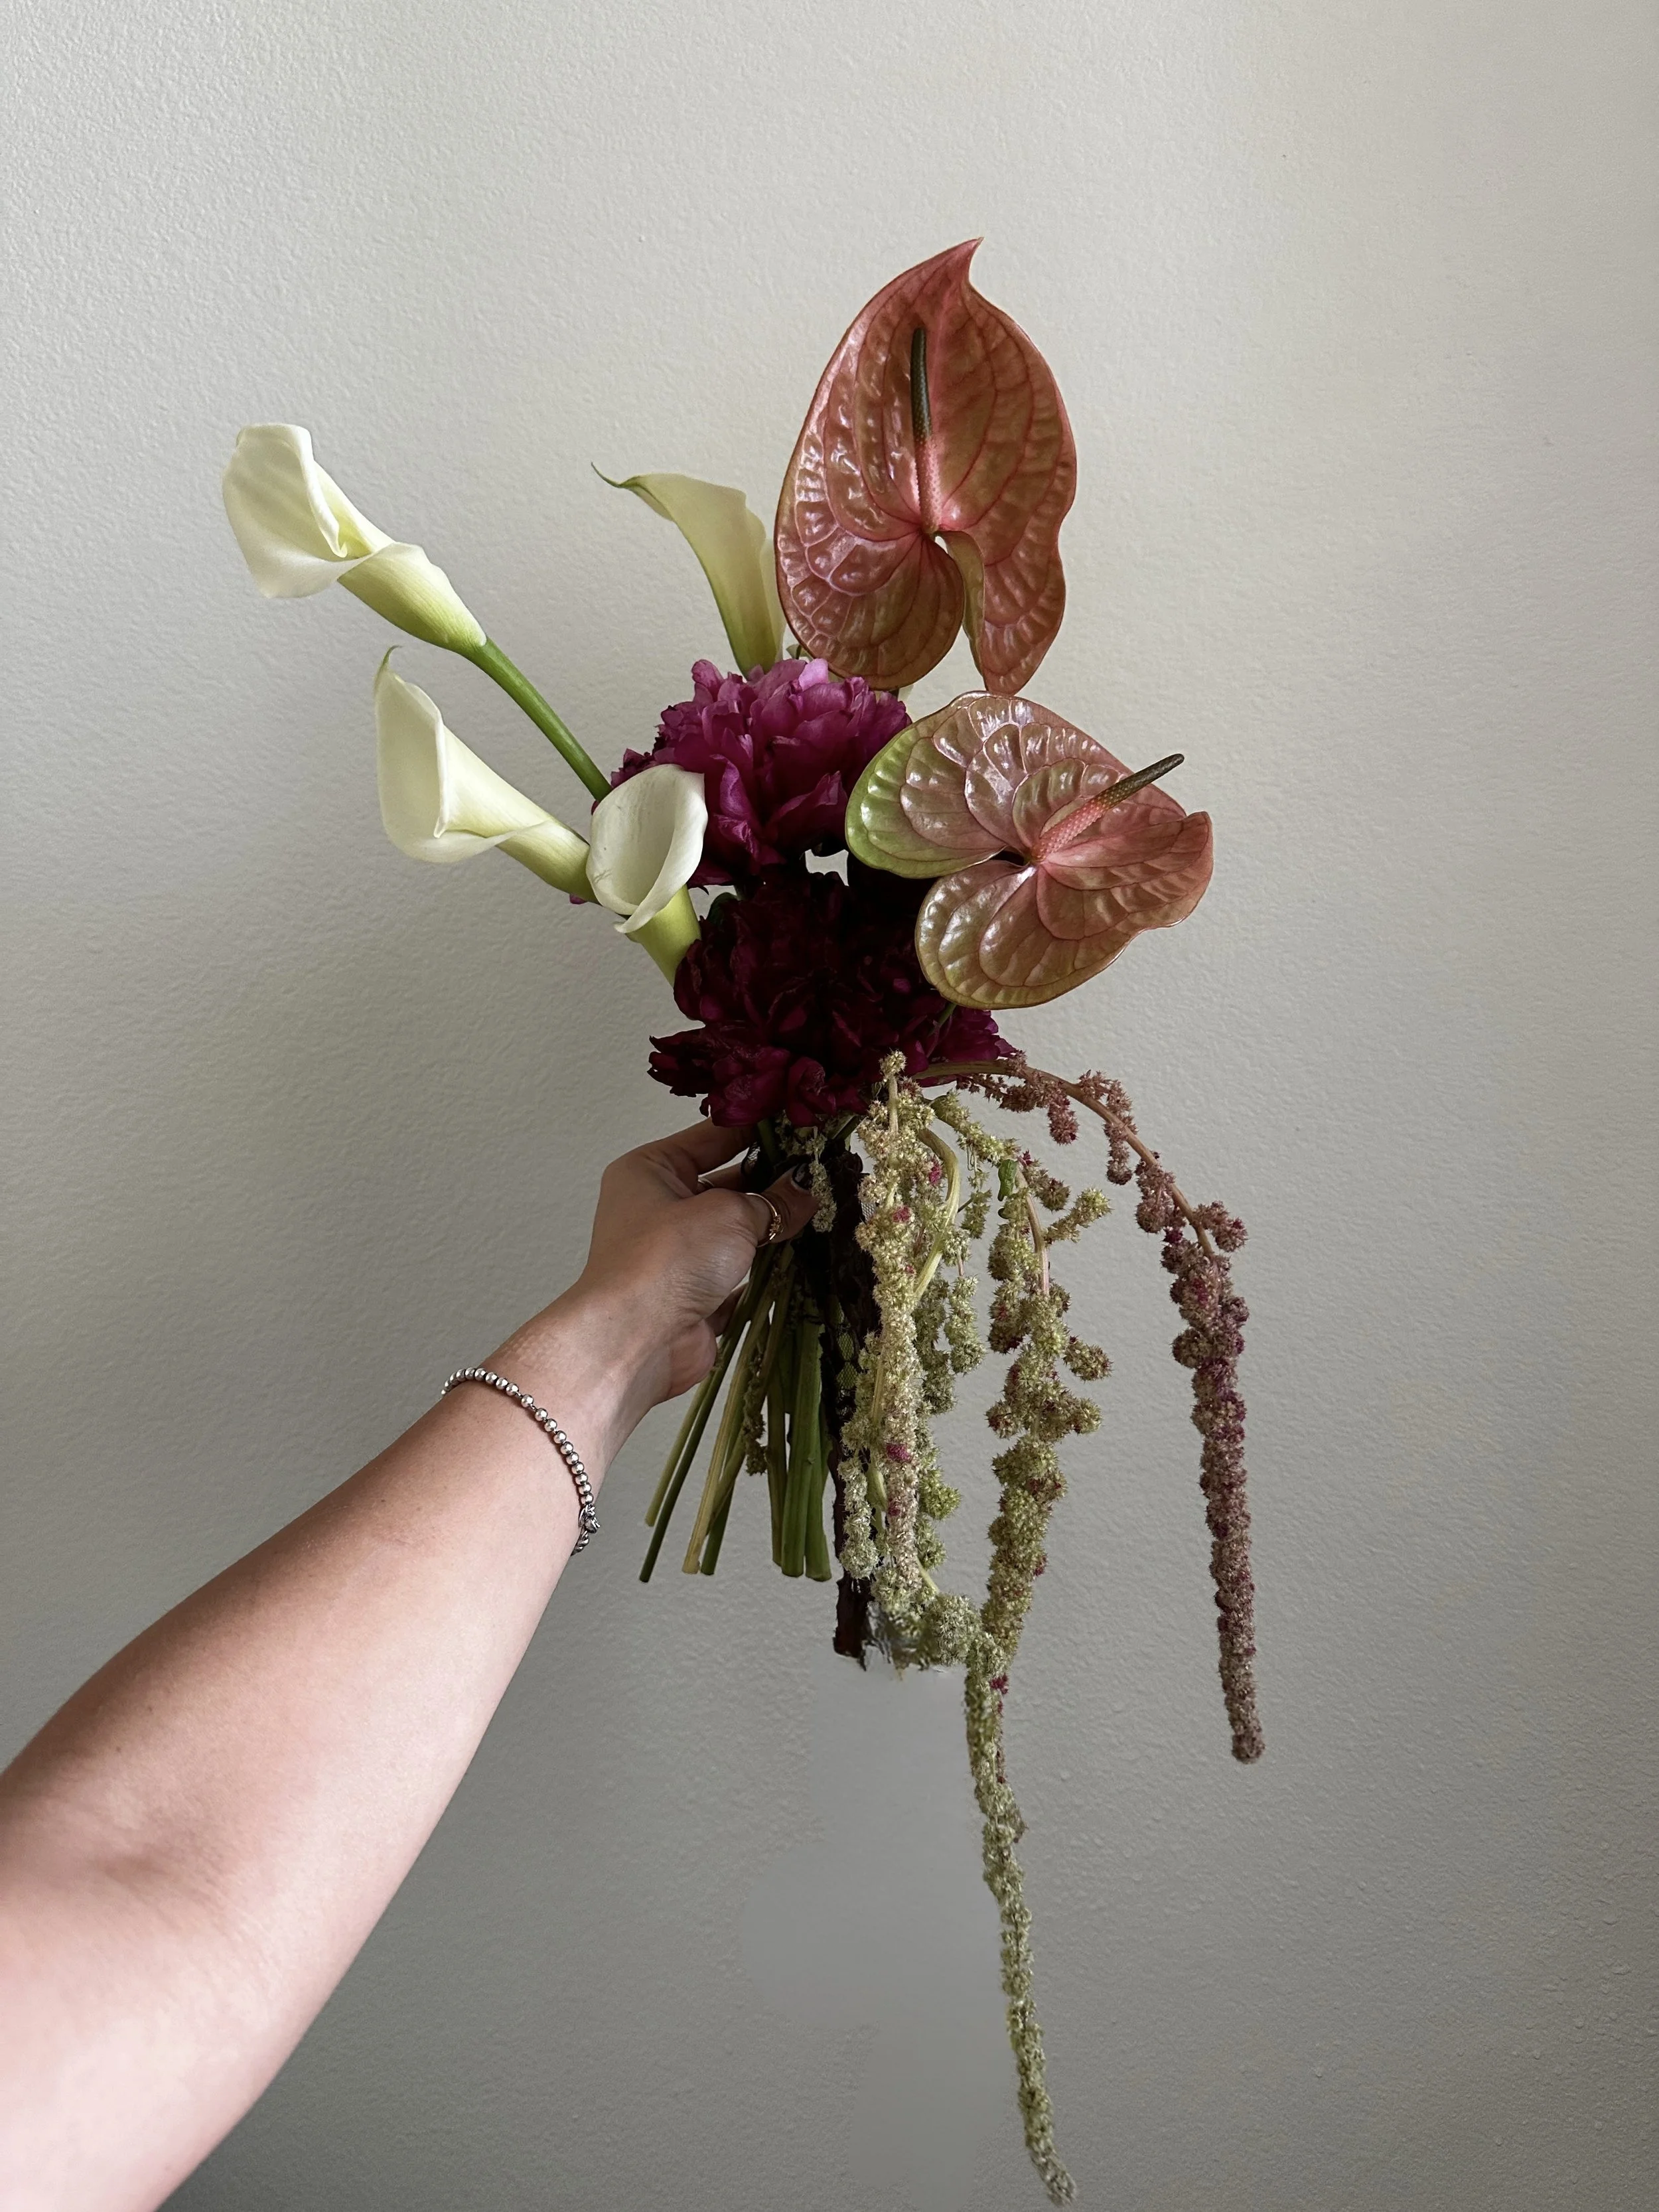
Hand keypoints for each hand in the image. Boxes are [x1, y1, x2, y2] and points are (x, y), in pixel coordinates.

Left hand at [495, 1123, 817, 1464]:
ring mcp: (677, 1255)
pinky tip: (807, 1257)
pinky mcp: (695, 1296)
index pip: (712, 1137)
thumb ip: (772, 1201)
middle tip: (823, 1170)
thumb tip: (806, 1188)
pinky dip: (769, 1269)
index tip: (803, 1122)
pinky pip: (740, 1275)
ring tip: (824, 1208)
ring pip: (736, 1231)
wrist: (635, 1342)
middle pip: (726, 1184)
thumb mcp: (728, 1213)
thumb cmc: (666, 1260)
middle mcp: (659, 1209)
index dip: (758, 1129)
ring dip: (773, 1226)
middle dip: (772, 1180)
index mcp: (651, 1171)